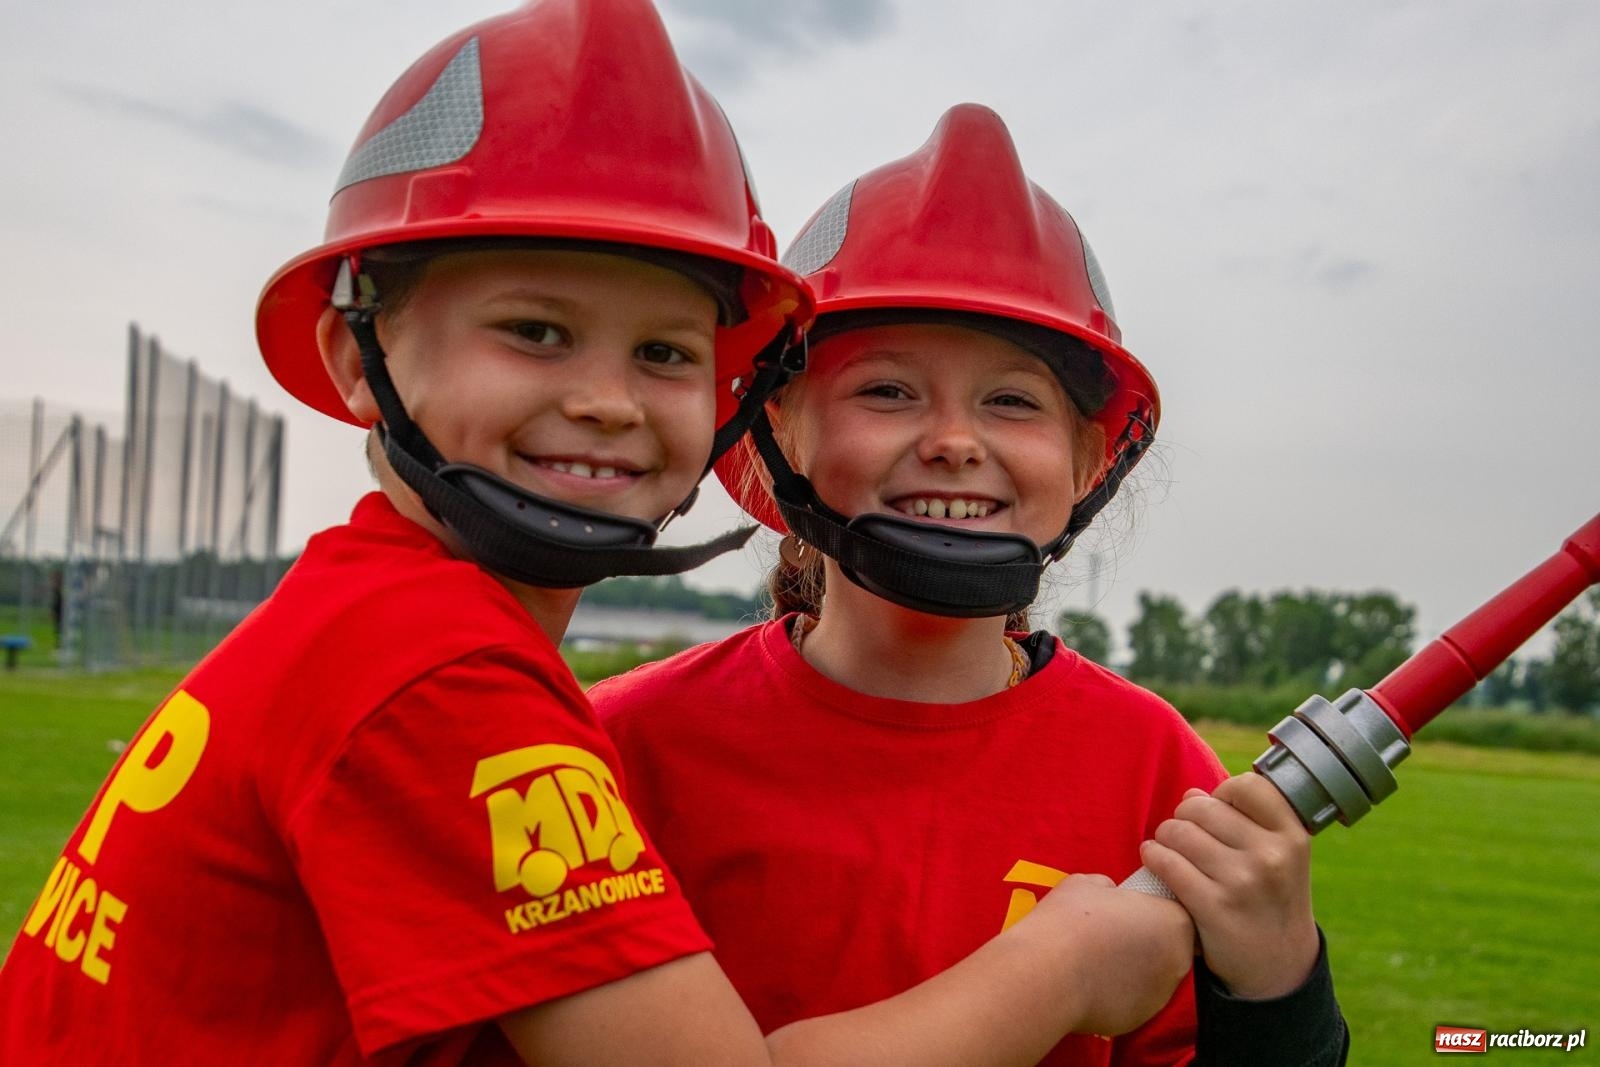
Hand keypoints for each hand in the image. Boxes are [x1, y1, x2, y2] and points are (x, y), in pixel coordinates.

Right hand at [1031, 873, 1194, 1034]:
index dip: (1150, 908)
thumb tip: (1109, 895)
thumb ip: (1109, 889)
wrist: (1049, 972)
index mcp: (1173, 921)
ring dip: (1136, 968)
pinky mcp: (1140, 1019)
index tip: (1128, 908)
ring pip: (1154, 977)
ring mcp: (1160, 995)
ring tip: (1101, 961)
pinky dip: (1120, 993)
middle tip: (1114, 933)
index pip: (1173, 911)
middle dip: (1148, 940)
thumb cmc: (1071, 919)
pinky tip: (1094, 983)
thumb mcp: (1088, 883)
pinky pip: (1135, 1000)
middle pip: (1170, 946)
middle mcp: (1178, 961)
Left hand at [1138, 772, 1319, 999]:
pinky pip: (1167, 863)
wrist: (1278, 968)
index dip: (1223, 793)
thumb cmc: (1270, 898)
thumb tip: (1193, 794)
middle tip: (1185, 830)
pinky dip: (1153, 856)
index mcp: (1292, 836)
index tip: (1218, 808)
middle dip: (1185, 815)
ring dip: (1166, 836)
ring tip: (1170, 846)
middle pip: (1202, 807)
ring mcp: (1242, 882)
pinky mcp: (1213, 907)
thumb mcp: (1279, 857)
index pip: (1247, 786)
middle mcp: (1271, 855)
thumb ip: (1243, 820)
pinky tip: (1154, 858)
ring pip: (1179, 832)